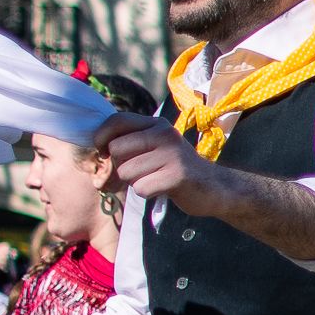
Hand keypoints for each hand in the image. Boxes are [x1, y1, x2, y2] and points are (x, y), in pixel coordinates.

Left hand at [94, 115, 222, 214]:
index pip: (116, 121)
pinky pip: (141, 188)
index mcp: (157, 125)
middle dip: (120, 166)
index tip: (104, 151)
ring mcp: (172, 155)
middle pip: (116, 150)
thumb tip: (98, 147)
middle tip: (139, 172)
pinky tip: (163, 189)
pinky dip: (148, 193)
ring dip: (135, 182)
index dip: (102, 137)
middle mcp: (165, 135)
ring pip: (126, 172)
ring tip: (155, 180)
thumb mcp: (157, 146)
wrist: (216, 187)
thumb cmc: (177, 169)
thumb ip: (132, 141)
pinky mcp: (177, 177)